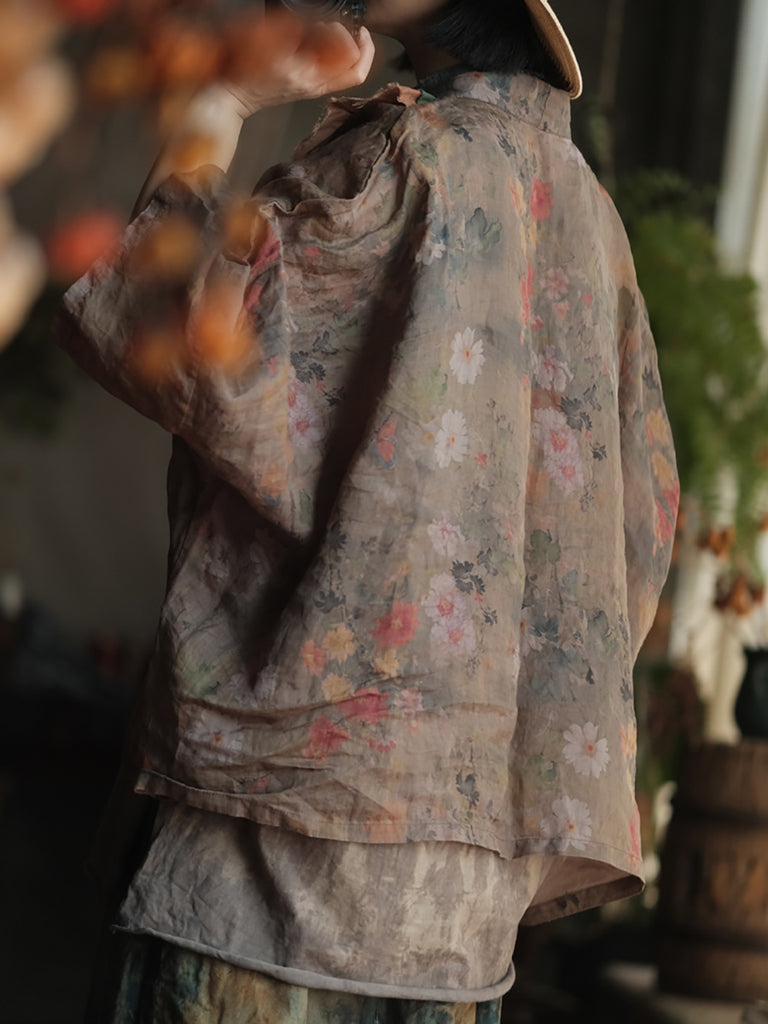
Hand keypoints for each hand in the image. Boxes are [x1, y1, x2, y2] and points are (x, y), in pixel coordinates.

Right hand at [222, 10, 375, 119]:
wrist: (232, 96)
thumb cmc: (248, 75)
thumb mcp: (275, 49)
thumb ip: (302, 37)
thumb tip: (324, 28)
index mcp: (314, 81)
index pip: (356, 72)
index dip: (364, 49)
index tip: (359, 30)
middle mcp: (317, 85)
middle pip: (352, 67)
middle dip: (348, 41)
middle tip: (333, 26)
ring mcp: (310, 84)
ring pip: (341, 66)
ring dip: (337, 43)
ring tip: (320, 30)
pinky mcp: (302, 80)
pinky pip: (326, 65)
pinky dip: (325, 48)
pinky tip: (310, 38)